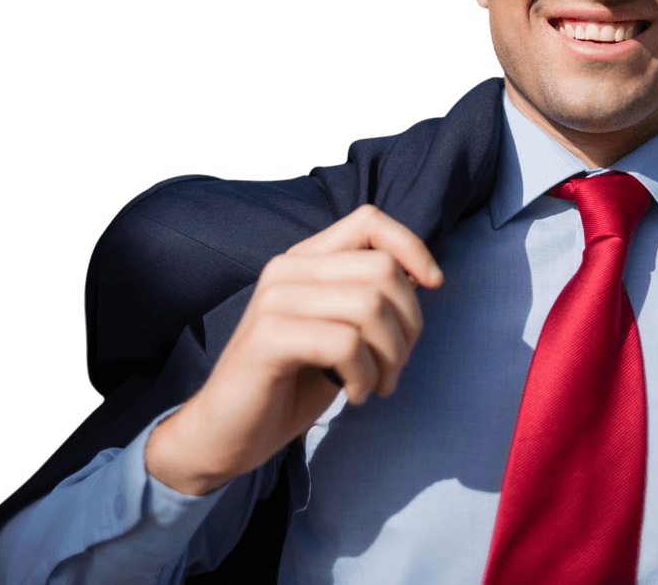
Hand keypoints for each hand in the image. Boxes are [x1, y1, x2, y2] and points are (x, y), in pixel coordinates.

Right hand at [145, 204, 442, 494]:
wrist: (224, 436)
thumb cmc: (290, 385)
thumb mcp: (341, 334)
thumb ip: (371, 300)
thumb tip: (424, 277)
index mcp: (306, 260)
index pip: (370, 221)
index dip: (412, 247)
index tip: (433, 285)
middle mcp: (288, 269)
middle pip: (382, 269)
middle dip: (409, 323)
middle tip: (396, 365)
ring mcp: (275, 299)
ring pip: (370, 306)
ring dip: (391, 356)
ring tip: (378, 384)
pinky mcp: (269, 337)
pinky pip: (345, 343)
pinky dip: (365, 375)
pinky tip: (354, 394)